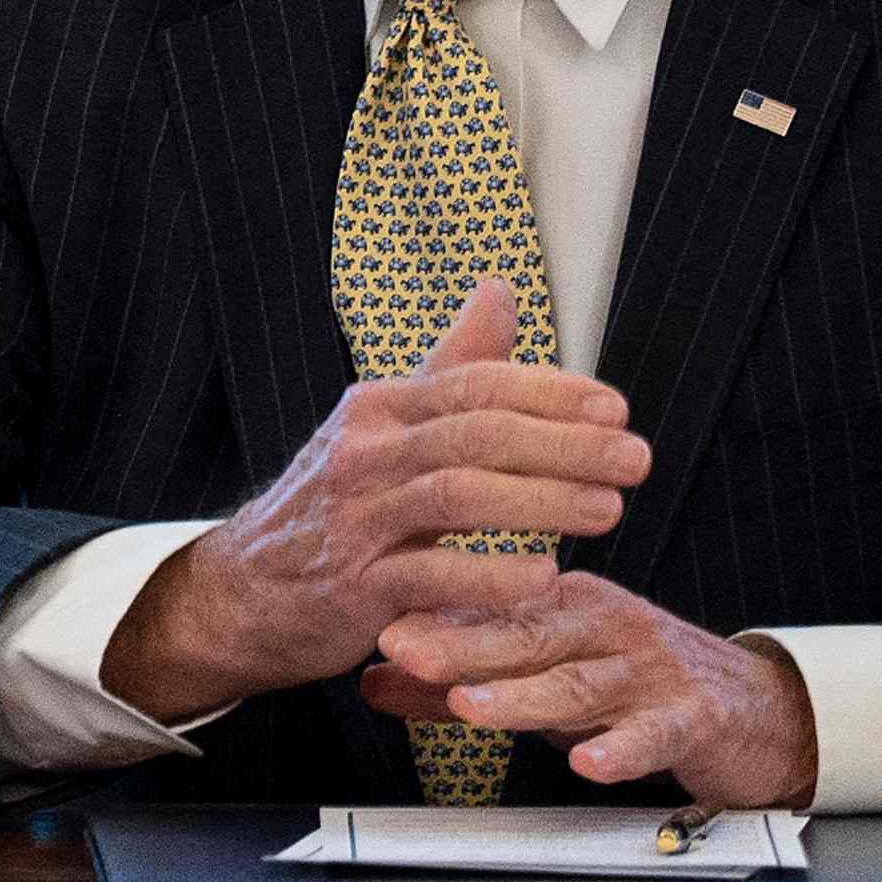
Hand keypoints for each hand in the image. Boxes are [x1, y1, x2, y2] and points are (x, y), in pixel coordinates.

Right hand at [103, 273, 650, 717]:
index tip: (617, 409)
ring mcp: (355, 521)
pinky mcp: (353, 588)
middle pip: (475, 435)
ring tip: (610, 511)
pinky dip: (492, 575)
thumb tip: (500, 291)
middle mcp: (362, 455)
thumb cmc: (336, 505)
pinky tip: (546, 575)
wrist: (245, 590)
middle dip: (565, 445)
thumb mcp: (382, 426)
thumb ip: (450, 365)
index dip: (551, 393)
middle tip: (636, 459)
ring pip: (457, 497)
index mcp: (377, 409)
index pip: (474, 384)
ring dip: (543, 502)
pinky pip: (430, 575)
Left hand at [366, 570, 821, 807]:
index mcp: (566, 607)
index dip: (434, 619)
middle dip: (462, 646)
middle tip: (405, 653)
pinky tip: (590, 763)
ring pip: (578, 684)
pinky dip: (621, 749)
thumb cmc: (634, 684)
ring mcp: (650, 671)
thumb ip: (460, 680)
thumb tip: (372, 678)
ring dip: (522, 696)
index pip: (492, 610)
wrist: (757, 708)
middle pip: (527, 637)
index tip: (378, 628)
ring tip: (472, 706)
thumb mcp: (545, 675)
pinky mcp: (694, 717)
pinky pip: (654, 733)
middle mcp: (606, 628)